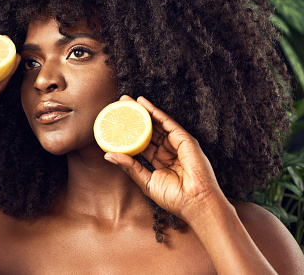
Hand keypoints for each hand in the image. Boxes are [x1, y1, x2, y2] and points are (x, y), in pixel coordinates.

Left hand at [104, 95, 224, 222]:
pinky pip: (167, 122)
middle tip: (119, 106)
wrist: (195, 202)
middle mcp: (168, 151)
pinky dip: (155, 111)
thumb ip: (129, 167)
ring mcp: (176, 144)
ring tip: (126, 100)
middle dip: (134, 118)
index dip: (129, 134)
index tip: (116, 125)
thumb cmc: (173, 197)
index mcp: (160, 162)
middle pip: (148, 130)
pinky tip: (142, 102)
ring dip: (142, 110)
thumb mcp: (146, 181)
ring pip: (156, 123)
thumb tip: (108, 155)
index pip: (142, 144)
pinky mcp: (184, 139)